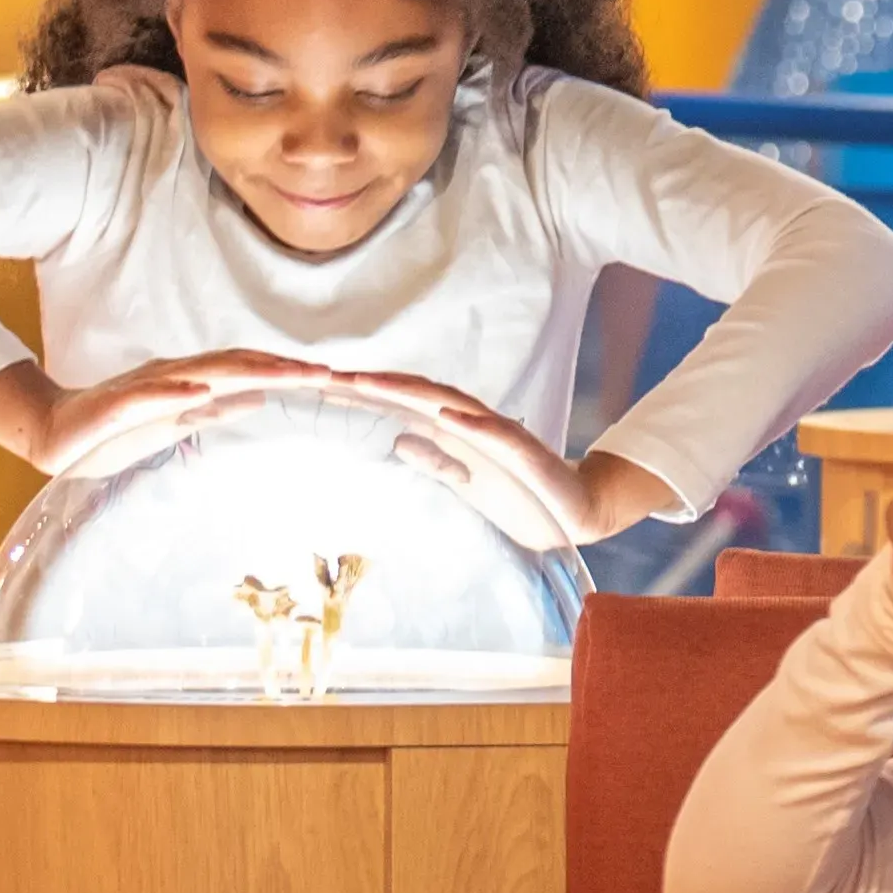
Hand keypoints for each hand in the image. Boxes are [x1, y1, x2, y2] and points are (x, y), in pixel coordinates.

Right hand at [0, 349, 325, 475]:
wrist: (53, 433)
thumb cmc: (117, 430)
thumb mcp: (177, 423)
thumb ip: (215, 410)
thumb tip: (258, 399)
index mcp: (190, 381)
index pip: (248, 372)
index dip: (289, 373)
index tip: (333, 380)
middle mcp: (173, 376)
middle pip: (235, 366)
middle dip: (281, 368)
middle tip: (326, 373)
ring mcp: (144, 388)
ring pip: (200, 373)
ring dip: (243, 371)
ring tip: (282, 373)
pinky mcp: (115, 405)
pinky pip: (148, 397)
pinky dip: (175, 391)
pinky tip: (200, 390)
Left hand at [327, 367, 660, 543]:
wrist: (574, 515)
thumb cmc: (519, 498)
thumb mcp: (463, 484)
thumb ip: (434, 461)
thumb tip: (399, 441)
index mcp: (454, 432)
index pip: (401, 406)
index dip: (362, 396)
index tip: (318, 390)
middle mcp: (473, 424)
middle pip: (416, 395)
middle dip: (372, 385)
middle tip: (325, 377)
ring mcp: (499, 435)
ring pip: (449, 404)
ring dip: (408, 392)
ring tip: (369, 383)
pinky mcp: (525, 454)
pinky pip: (496, 434)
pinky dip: (471, 422)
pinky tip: (443, 413)